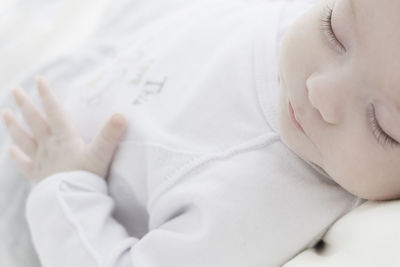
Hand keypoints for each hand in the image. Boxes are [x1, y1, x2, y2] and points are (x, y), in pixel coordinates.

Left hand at [1, 76, 126, 181]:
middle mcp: (50, 146)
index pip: (54, 111)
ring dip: (14, 125)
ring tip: (5, 112)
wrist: (70, 203)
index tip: (39, 79)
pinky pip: (25, 164)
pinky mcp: (39, 176)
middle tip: (15, 89)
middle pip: (35, 121)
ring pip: (24, 139)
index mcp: (64, 138)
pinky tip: (10, 150)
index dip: (47, 95)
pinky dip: (17, 156)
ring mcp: (42, 161)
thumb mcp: (102, 154)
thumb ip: (110, 135)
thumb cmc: (87, 178)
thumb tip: (121, 115)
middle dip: (25, 104)